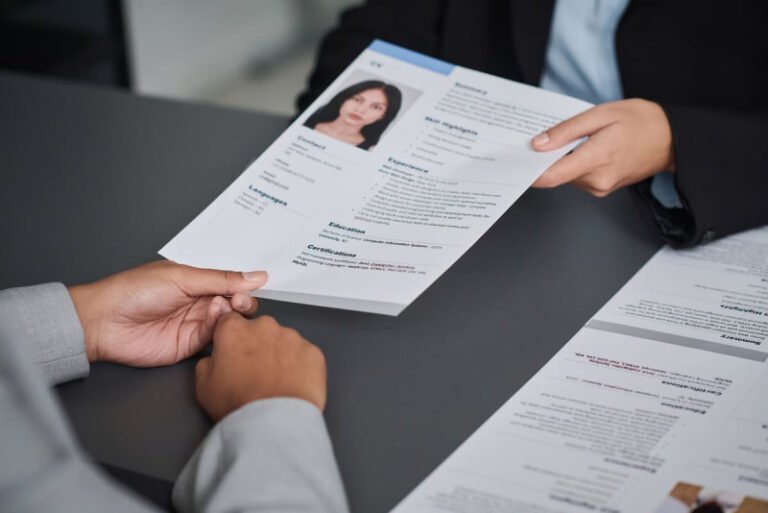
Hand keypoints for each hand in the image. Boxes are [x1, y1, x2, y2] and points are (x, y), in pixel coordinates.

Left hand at [68, 261, 265, 365]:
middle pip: (235, 305)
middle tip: (238, 302)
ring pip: (228, 322)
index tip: (255, 286)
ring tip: (220, 308)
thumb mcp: (182, 277)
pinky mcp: (190, 346)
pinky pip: (214, 338)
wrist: (103, 322)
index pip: (231, 283)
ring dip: (230, 315)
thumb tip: (256, 276)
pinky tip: (212, 318)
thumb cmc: (134, 291)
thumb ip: (221, 279)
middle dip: (243, 303)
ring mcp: (195, 325)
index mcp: (197, 281)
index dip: (245, 286)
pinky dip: (218, 328)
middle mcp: (199, 303)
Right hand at [195, 313, 326, 420]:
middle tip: (255, 373)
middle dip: (257, 346)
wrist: (273, 423)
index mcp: (234, 329)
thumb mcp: (204, 387)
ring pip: (284, 341)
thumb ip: (207, 363)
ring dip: (280, 356)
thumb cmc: (239, 404)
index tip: (233, 352)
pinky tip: (293, 385)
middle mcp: (265, 326)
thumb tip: (213, 360)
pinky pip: (305, 355)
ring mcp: (292, 337)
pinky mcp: (313, 352)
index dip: (230, 338)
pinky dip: (301, 367)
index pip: (230, 321)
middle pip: (259, 330)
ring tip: (276, 383)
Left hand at [531, 99, 674, 196]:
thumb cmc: (639, 121)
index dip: (529, 171)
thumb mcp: (601, 114)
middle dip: (545, 159)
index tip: (514, 163)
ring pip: (566, 176)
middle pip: (556, 175)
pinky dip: (573, 164)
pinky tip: (581, 148)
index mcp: (597, 158)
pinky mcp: (602, 188)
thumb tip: (538, 144)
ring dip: (561, 160)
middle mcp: (597, 179)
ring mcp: (600, 187)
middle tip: (537, 140)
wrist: (671, 139)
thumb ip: (567, 130)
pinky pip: (577, 177)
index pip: (552, 176)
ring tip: (571, 139)